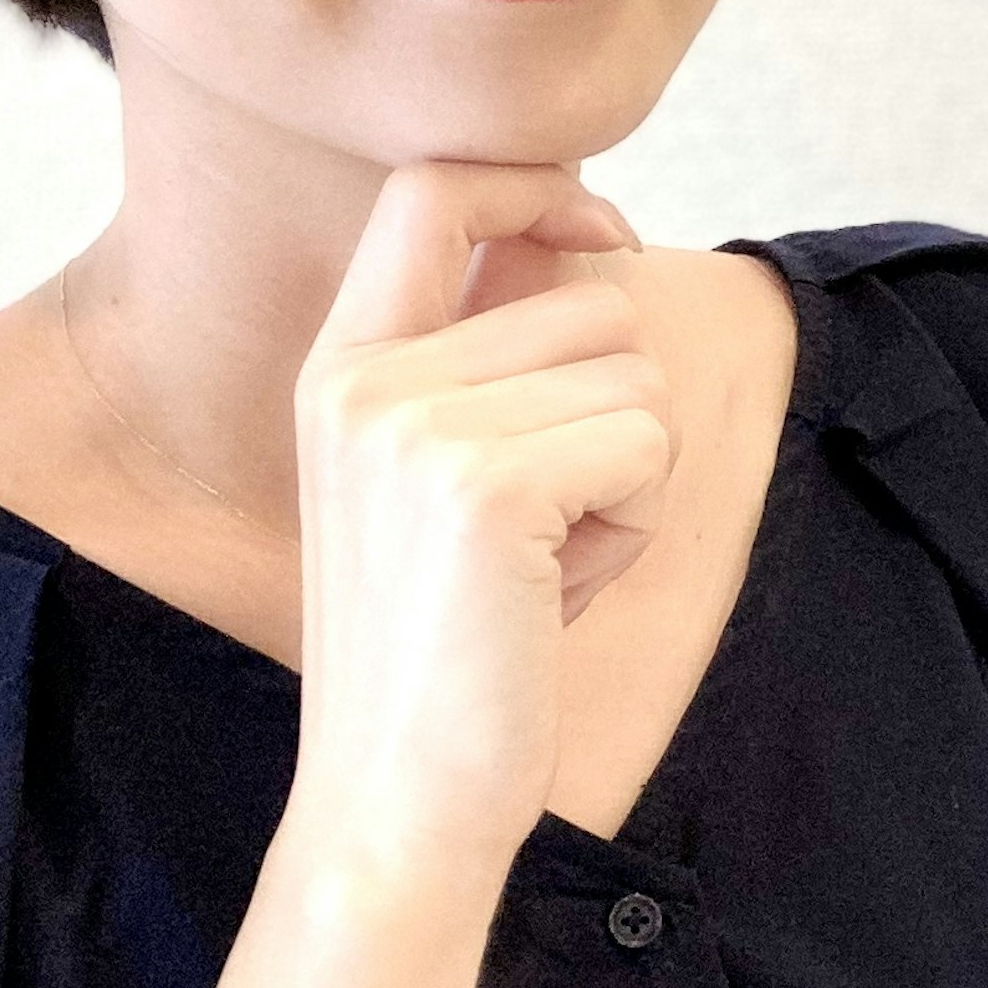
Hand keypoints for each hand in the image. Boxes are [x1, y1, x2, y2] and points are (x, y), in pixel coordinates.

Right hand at [281, 159, 669, 886]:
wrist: (394, 801)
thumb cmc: (442, 647)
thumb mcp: (431, 479)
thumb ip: (481, 362)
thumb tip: (590, 240)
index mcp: (340, 366)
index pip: (432, 188)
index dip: (539, 186)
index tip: (602, 231)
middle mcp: (366, 379)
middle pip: (592, 302)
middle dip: (611, 413)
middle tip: (540, 530)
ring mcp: (418, 426)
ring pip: (634, 378)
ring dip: (627, 477)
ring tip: (541, 565)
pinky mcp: (489, 486)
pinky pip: (646, 447)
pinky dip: (633, 525)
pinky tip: (559, 592)